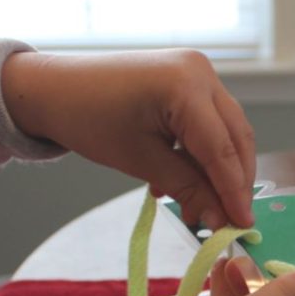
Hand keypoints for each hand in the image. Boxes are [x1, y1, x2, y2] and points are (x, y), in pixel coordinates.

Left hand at [1, 49, 254, 227]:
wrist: (52, 88)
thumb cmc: (86, 119)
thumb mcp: (140, 161)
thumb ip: (187, 189)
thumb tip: (220, 221)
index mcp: (186, 86)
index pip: (223, 148)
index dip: (235, 191)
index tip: (242, 225)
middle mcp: (201, 71)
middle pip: (236, 136)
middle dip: (234, 180)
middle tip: (228, 219)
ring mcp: (198, 70)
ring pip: (227, 129)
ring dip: (219, 168)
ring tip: (200, 204)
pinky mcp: (190, 77)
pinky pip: (211, 120)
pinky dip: (204, 151)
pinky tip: (185, 177)